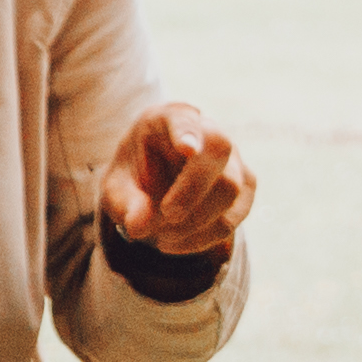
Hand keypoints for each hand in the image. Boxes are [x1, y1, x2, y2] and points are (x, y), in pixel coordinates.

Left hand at [97, 104, 253, 267]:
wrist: (154, 186)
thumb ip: (126, 204)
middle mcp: (208, 130)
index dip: (187, 133)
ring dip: (195, 221)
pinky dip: (205, 237)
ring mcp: (232, 157)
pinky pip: (234, 215)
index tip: (187, 149)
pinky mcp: (245, 186)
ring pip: (230, 188)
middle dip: (193, 190)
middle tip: (167, 215)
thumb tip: (139, 227)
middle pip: (217, 152)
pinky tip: (175, 243)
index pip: (183, 120)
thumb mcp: (117, 189)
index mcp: (170, 118)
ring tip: (159, 237)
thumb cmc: (134, 177)